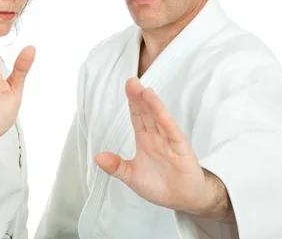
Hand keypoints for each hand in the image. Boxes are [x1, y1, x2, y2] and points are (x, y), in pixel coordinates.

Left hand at [95, 77, 211, 213]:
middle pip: (147, 113)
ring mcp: (170, 143)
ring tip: (145, 91)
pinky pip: (174, 135)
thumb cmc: (160, 186)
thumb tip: (97, 157)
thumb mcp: (131, 177)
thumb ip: (116, 166)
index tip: (128, 85)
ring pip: (160, 120)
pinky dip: (167, 123)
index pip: (138, 116)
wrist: (183, 200)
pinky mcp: (182, 152)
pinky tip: (161, 112)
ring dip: (153, 105)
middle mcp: (157, 138)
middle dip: (139, 97)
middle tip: (132, 81)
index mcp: (145, 140)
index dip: (133, 101)